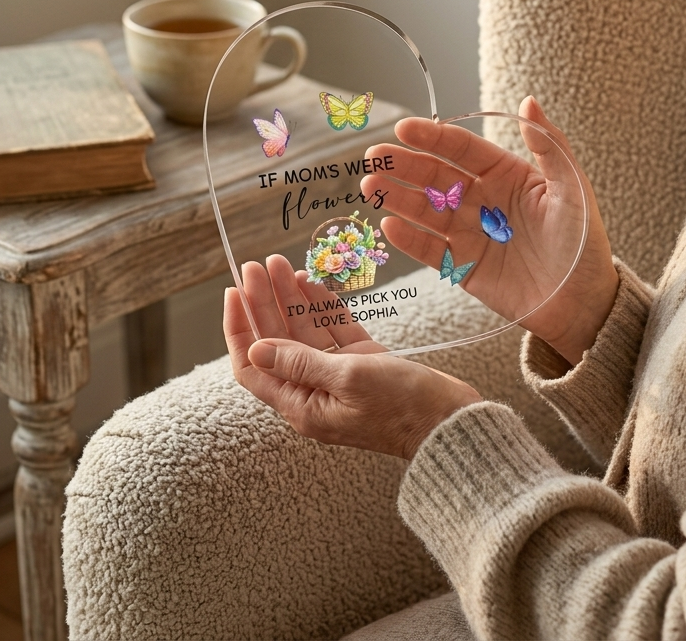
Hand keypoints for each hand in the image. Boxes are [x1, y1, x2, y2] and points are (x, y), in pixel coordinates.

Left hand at [224, 254, 481, 459]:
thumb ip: (301, 361)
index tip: (233, 291)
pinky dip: (322, 307)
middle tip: (257, 264)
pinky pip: (334, 331)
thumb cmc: (403, 406)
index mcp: (302, 405)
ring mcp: (339, 377)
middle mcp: (315, 392)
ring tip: (281, 263)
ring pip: (305, 331)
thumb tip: (256, 349)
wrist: (452, 422)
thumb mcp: (348, 378)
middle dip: (265, 301)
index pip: (252, 365)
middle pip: (277, 341)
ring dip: (292, 298)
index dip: (238, 328)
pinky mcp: (364, 364)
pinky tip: (313, 281)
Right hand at [360, 96, 617, 364]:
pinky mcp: (462, 267)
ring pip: (426, 209)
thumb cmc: (584, 243)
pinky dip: (409, 239)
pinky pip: (430, 250)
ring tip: (371, 187)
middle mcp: (482, 200)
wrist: (583, 303)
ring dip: (397, 198)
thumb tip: (528, 101)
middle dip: (404, 165)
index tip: (404, 128)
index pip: (462, 149)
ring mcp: (469, 233)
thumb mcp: (573, 189)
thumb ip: (549, 146)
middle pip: (435, 176)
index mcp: (506, 174)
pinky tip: (390, 226)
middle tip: (375, 157)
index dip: (433, 137)